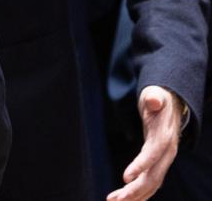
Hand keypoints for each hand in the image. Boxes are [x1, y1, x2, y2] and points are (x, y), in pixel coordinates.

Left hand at [107, 85, 183, 200]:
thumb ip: (154, 98)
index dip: (141, 166)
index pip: (153, 154)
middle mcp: (167, 153)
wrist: (170, 105)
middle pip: (153, 176)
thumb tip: (154, 100)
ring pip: (151, 183)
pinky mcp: (158, 163)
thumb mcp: (156, 95)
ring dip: (134, 195)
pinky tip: (124, 198)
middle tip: (115, 199)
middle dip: (135, 190)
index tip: (125, 177)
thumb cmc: (158, 99)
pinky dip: (138, 192)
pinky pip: (150, 182)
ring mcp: (163, 160)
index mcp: (165, 137)